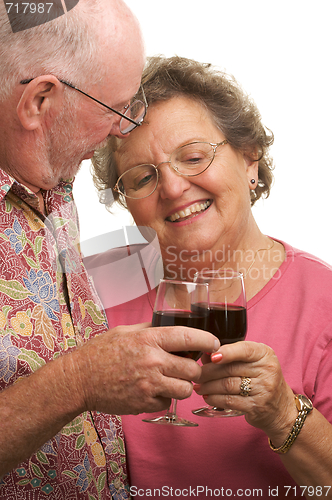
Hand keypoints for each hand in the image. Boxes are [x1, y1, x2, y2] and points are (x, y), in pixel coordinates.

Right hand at [66, 323, 219, 415]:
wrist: (80, 379)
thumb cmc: (101, 352)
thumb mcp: (125, 331)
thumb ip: (150, 329)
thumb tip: (170, 326)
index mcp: (149, 340)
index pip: (189, 338)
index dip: (208, 341)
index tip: (214, 345)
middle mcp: (153, 362)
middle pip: (193, 369)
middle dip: (194, 369)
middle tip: (187, 367)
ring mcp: (149, 385)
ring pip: (185, 389)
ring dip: (182, 385)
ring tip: (170, 380)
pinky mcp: (144, 403)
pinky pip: (167, 402)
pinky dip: (164, 398)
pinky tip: (152, 389)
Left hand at [195, 341, 295, 439]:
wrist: (281, 409)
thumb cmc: (261, 379)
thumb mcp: (253, 362)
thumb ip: (232, 356)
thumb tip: (204, 355)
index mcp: (265, 354)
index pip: (244, 350)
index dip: (226, 352)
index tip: (211, 356)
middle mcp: (267, 370)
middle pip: (230, 369)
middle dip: (208, 372)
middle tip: (195, 374)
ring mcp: (264, 389)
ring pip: (228, 385)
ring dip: (208, 386)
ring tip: (198, 386)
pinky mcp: (257, 406)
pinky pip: (230, 401)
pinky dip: (215, 399)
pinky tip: (208, 397)